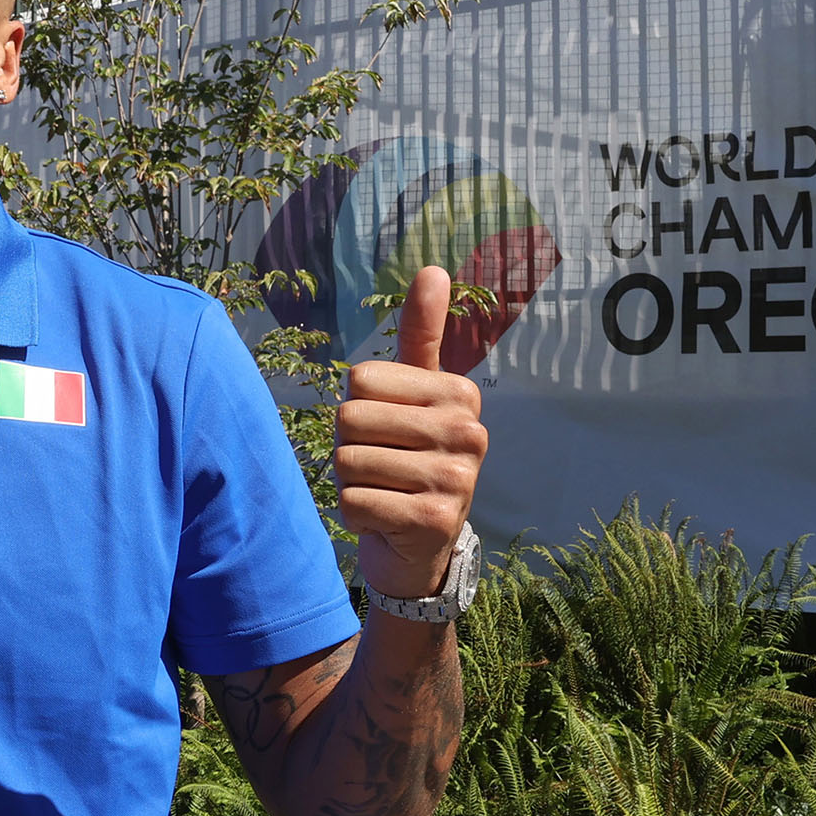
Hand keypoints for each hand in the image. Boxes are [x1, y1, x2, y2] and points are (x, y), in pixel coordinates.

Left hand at [334, 266, 488, 600]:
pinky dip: (354, 515)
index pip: (360, 379)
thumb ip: (421, 334)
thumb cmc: (409, 458)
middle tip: (382, 467)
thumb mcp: (415, 394)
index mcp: (460, 393)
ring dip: (350, 483)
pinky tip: (385, 520)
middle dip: (350, 447)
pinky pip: (352, 502)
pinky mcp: (433, 521)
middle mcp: (468, 432)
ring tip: (384, 492)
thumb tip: (433, 268)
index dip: (358, 408)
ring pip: (347, 462)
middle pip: (350, 418)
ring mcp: (456, 479)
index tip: (389, 432)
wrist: (421, 547)